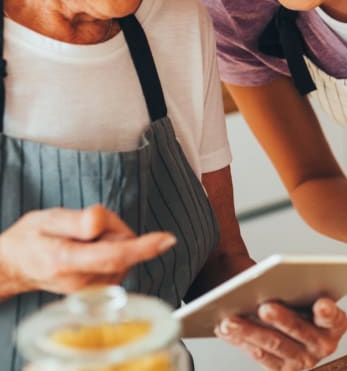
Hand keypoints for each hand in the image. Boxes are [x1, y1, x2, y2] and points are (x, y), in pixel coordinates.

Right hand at [0, 205, 174, 297]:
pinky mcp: (100, 290)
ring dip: (112, 240)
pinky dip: (110, 252)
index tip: (167, 239)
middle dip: (113, 229)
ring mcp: (92, 290)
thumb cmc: (31, 239)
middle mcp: (82, 282)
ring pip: (124, 254)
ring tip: (82, 240)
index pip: (113, 256)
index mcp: (67, 261)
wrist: (16, 266)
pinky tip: (89, 251)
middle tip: (85, 227)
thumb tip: (99, 222)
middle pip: (123, 246)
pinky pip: (120, 262)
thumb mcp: (49, 219)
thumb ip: (78, 220)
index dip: (142, 247)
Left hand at [214, 297, 346, 369]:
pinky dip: (240, 341)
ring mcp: (302, 360)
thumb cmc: (303, 303)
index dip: (328, 312)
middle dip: (281, 319)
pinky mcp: (282, 369)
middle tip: (265, 307)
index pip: (334, 318)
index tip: (321, 303)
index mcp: (336, 324)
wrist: (296, 328)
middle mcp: (323, 345)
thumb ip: (305, 288)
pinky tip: (226, 330)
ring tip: (232, 320)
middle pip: (299, 330)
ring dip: (250, 331)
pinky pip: (259, 356)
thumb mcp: (311, 294)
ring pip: (274, 344)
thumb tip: (281, 279)